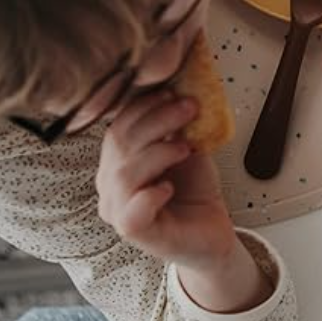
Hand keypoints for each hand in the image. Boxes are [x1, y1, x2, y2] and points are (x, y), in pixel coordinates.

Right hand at [96, 89, 235, 269]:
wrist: (211, 230)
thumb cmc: (193, 189)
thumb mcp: (184, 146)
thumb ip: (175, 124)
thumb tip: (180, 88)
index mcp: (116, 160)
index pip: (118, 126)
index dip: (143, 106)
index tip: (172, 93)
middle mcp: (110, 185)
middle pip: (120, 144)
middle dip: (157, 120)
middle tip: (188, 108)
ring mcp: (118, 210)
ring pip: (123, 174)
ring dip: (158, 152)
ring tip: (185, 147)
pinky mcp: (135, 233)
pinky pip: (133, 211)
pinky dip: (151, 194)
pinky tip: (169, 187)